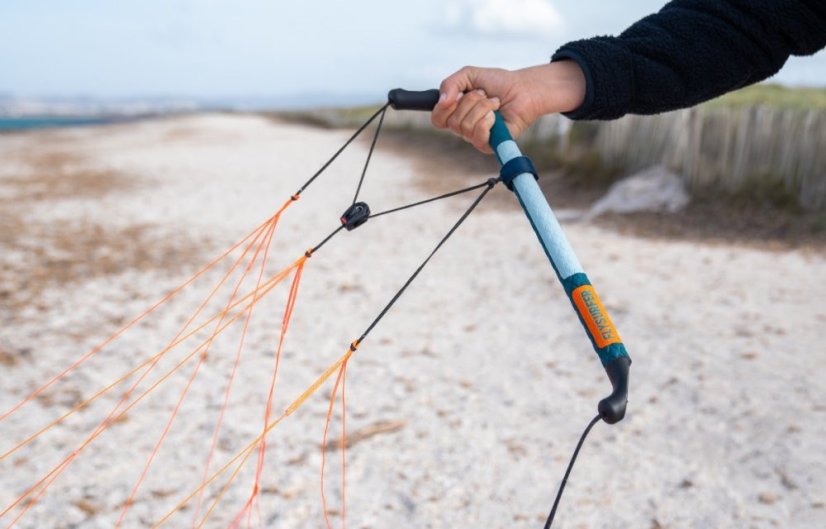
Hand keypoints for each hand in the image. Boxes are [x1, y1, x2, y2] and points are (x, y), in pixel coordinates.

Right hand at [431, 62, 585, 152]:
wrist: (523, 89)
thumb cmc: (497, 83)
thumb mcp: (468, 75)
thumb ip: (449, 84)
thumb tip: (441, 101)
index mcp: (456, 113)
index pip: (437, 119)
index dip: (445, 106)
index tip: (460, 93)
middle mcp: (464, 128)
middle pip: (452, 122)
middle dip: (470, 102)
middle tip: (484, 95)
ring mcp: (476, 137)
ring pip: (465, 127)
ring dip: (482, 107)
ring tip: (494, 103)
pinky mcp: (490, 145)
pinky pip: (478, 137)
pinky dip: (487, 121)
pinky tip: (496, 115)